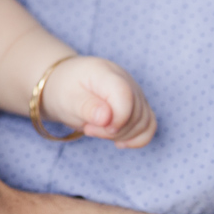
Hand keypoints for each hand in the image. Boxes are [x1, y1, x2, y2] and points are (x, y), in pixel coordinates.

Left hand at [40, 56, 156, 148]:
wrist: (64, 85)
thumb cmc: (64, 90)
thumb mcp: (67, 99)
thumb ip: (86, 107)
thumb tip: (106, 119)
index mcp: (104, 72)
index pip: (125, 95)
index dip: (118, 118)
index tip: (96, 127)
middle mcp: (125, 79)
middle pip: (136, 112)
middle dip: (113, 130)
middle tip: (88, 129)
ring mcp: (134, 91)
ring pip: (144, 121)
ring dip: (122, 135)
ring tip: (97, 130)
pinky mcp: (138, 105)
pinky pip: (149, 125)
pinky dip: (137, 138)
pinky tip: (119, 142)